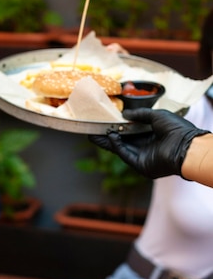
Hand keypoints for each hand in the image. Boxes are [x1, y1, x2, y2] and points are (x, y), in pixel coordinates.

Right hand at [89, 108, 209, 178]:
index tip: (106, 121)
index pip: (130, 131)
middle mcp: (145, 146)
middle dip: (107, 135)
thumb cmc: (177, 129)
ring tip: (94, 134)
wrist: (185, 146)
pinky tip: (110, 136)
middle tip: (93, 129)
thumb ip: (140, 114)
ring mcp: (141, 156)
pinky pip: (125, 154)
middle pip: (122, 140)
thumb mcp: (157, 115)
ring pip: (120, 148)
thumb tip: (124, 114)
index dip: (118, 126)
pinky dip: (117, 145)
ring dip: (107, 141)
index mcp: (151, 134)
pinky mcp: (139, 164)